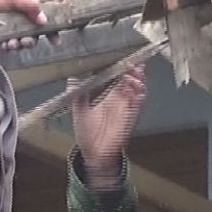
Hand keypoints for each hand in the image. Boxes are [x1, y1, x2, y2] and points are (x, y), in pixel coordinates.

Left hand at [0, 0, 47, 50]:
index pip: (40, 20)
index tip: (56, 40)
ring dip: (21, 44)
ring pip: (21, 42)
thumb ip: (28, 5)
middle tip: (27, 40)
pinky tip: (6, 45)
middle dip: (32, 39)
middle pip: (32, 34)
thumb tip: (43, 19)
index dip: (49, 30)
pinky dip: (10, 47)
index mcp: (19, 8)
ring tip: (14, 43)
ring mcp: (4, 31)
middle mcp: (14, 20)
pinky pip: (8, 47)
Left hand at [72, 66, 146, 185]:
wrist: (94, 153)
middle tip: (131, 63)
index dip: (124, 68)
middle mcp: (120, 100)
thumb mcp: (79, 110)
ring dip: (139, 81)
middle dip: (135, 70)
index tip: (124, 58)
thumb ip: (77, 94)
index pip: (120, 78)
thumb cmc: (87, 132)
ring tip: (133, 74)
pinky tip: (136, 90)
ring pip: (139, 90)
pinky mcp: (131, 118)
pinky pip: (139, 105)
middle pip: (133, 81)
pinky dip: (140, 96)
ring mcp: (127, 108)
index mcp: (109, 97)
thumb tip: (71, 78)